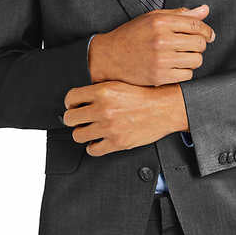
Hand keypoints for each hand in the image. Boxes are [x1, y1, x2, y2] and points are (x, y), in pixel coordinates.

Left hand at [63, 81, 188, 155]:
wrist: (165, 108)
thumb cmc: (145, 96)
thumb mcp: (119, 85)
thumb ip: (99, 91)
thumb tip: (81, 99)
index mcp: (103, 92)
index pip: (71, 98)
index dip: (70, 103)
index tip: (74, 106)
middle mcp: (104, 109)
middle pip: (70, 118)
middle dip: (73, 119)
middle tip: (80, 119)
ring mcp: (109, 127)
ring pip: (78, 135)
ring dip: (82, 133)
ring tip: (89, 130)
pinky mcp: (117, 142)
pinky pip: (93, 150)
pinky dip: (93, 147)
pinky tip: (98, 141)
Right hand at [88, 4, 215, 85]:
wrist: (109, 57)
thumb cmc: (132, 35)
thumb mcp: (153, 18)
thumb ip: (180, 14)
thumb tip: (205, 10)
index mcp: (160, 22)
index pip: (197, 26)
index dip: (207, 31)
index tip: (209, 35)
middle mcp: (161, 40)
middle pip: (200, 44)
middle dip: (200, 45)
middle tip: (192, 46)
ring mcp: (160, 59)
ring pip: (196, 60)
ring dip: (193, 59)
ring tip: (182, 56)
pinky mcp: (159, 76)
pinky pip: (187, 75)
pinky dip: (185, 71)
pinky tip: (175, 66)